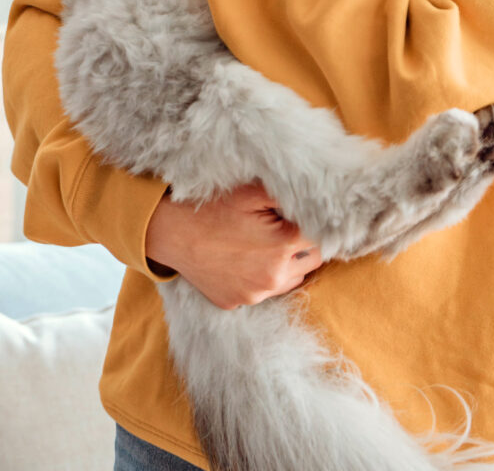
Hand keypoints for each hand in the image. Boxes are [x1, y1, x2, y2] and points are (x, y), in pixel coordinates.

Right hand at [143, 180, 323, 308]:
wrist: (170, 232)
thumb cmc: (211, 207)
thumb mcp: (252, 192)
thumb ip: (289, 194)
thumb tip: (319, 195)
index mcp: (283, 246)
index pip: (323, 237)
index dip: (316, 224)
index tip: (303, 216)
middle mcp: (274, 276)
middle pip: (312, 261)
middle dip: (304, 245)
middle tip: (285, 227)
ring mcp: (255, 294)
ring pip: (291, 280)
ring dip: (286, 264)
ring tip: (265, 243)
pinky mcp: (237, 302)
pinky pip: (263, 291)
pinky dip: (261, 277)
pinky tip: (244, 258)